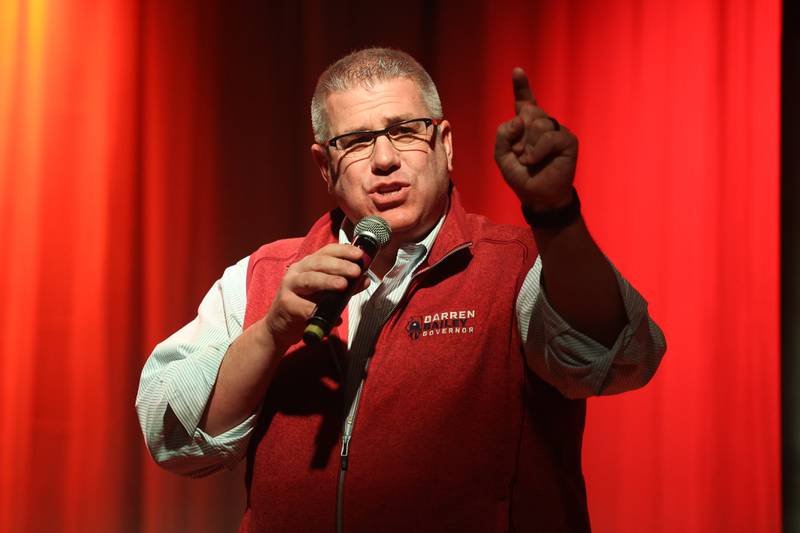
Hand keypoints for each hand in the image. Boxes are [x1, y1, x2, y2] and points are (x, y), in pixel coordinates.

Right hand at [264, 243, 367, 348]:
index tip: (359, 254)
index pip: (326, 251)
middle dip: (339, 266)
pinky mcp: (285, 304)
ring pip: (309, 279)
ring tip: (343, 285)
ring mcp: (289, 287)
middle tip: (356, 271)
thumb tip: (365, 280)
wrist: (279, 327)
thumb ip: (346, 287)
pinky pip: (303, 306)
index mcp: (308, 265)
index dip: (343, 251)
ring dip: (327, 281)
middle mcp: (297, 271)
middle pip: (318, 263)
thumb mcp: (326, 294)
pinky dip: (317, 309)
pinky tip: (331, 316)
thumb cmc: (304, 306)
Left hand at [494, 68, 577, 209]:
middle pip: (527, 113)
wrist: (538, 196)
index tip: (517, 71)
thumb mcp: (502, 156)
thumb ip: (503, 135)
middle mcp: (543, 124)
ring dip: (527, 146)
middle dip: (519, 136)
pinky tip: (534, 161)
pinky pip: (549, 136)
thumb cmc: (522, 177)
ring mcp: (556, 131)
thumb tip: (519, 119)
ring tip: (529, 161)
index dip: (521, 86)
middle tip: (520, 155)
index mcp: (526, 126)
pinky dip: (537, 150)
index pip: (525, 102)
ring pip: (537, 124)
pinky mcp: (568, 141)